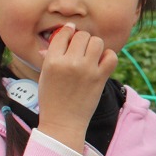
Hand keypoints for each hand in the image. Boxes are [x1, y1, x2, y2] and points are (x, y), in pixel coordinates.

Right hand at [35, 24, 116, 151]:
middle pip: (82, 35)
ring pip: (97, 42)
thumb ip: (50, 56)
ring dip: (95, 46)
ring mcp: (87, 70)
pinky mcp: (100, 78)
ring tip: (91, 56)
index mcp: (52, 61)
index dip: (68, 32)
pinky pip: (111, 56)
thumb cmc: (51, 99)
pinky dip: (108, 57)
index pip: (64, 33)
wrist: (63, 122)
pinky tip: (101, 63)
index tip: (71, 35)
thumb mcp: (44, 75)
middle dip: (82, 40)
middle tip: (81, 50)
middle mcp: (70, 63)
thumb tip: (55, 39)